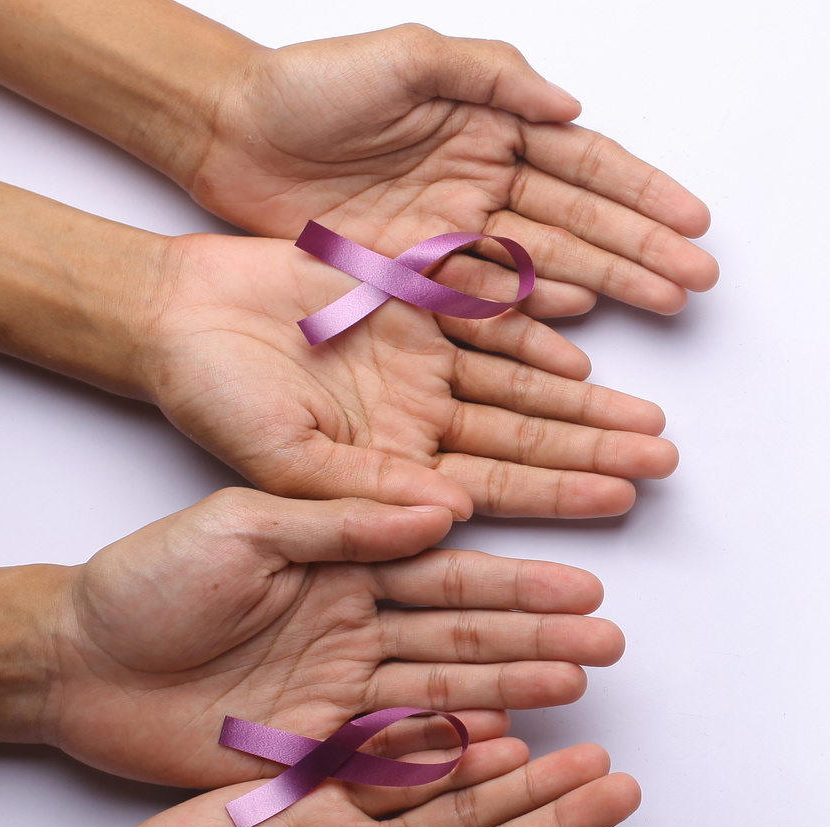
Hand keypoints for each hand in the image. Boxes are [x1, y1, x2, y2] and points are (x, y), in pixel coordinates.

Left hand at [43, 489, 621, 786]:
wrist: (69, 668)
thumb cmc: (140, 583)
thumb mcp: (237, 528)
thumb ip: (336, 521)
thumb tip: (439, 508)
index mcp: (341, 560)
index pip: (448, 569)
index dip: (518, 580)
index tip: (585, 584)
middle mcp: (356, 624)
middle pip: (467, 632)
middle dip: (542, 636)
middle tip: (611, 643)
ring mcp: (343, 689)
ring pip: (448, 689)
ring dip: (518, 690)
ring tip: (583, 688)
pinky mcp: (319, 747)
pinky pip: (402, 749)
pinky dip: (458, 750)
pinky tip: (513, 747)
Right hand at [142, 231, 676, 515]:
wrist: (165, 319)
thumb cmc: (204, 408)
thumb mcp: (273, 473)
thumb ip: (360, 500)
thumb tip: (446, 518)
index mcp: (388, 485)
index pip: (490, 502)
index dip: (558, 506)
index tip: (622, 512)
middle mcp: (415, 430)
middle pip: (522, 445)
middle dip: (594, 454)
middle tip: (664, 462)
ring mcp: (416, 368)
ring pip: (517, 387)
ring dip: (582, 400)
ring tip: (649, 417)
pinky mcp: (408, 305)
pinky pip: (481, 314)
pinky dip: (529, 321)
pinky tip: (581, 336)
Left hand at [189, 26, 716, 317]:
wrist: (230, 134)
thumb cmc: (310, 87)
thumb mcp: (405, 57)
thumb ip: (489, 74)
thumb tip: (567, 105)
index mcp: (491, 127)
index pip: (584, 163)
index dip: (641, 191)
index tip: (692, 218)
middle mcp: (484, 185)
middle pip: (583, 222)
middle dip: (645, 249)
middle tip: (698, 278)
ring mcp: (456, 236)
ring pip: (551, 266)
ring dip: (611, 286)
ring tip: (666, 305)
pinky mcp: (419, 278)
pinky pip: (490, 305)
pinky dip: (536, 320)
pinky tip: (580, 332)